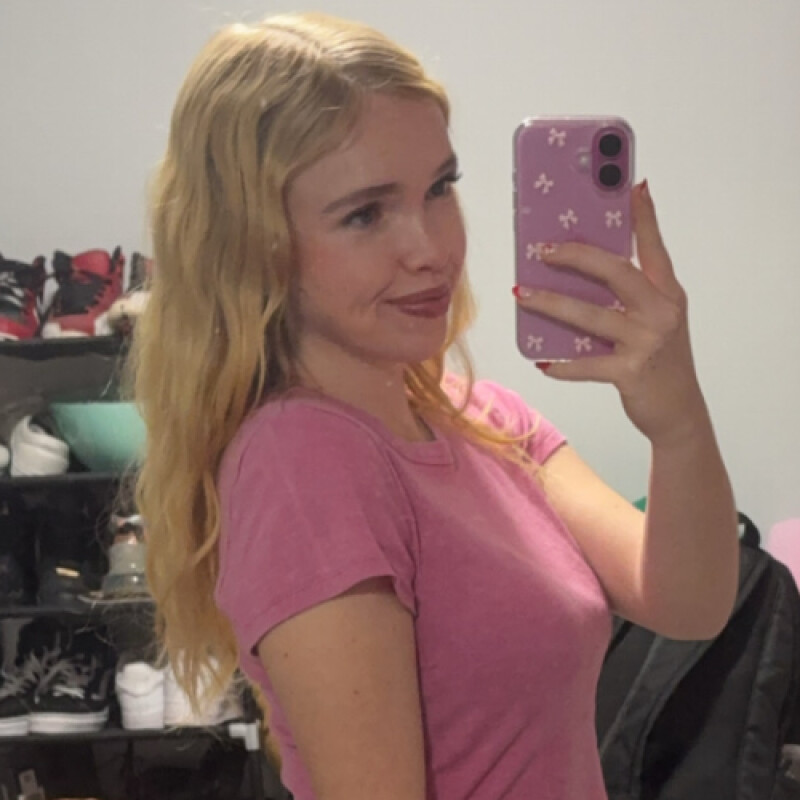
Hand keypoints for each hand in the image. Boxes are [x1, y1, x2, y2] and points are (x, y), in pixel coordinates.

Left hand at [514, 181, 707, 447]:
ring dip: (551, 303)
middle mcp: (661, 312)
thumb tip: (577, 275)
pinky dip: (561, 364)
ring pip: (591, 316)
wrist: (680, 413)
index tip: (630, 184)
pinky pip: (587, 365)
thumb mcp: (655, 321)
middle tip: (541, 248)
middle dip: (576, 256)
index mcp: (667, 293)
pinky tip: (541, 361)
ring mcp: (647, 342)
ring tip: (520, 293)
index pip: (653, 246)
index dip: (643, 215)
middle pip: (615, 271)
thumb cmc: (660, 360)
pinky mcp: (631, 373)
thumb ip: (627, 297)